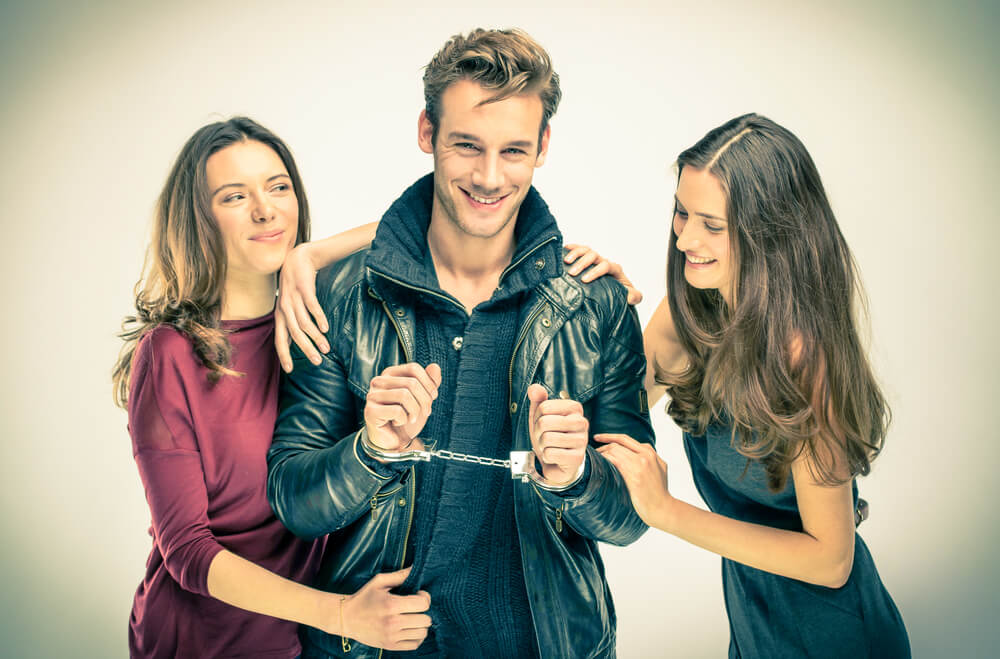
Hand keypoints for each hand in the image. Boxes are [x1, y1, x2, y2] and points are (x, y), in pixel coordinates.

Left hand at [275, 242, 328, 371]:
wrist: (298, 259)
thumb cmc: (295, 286)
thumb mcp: (289, 305)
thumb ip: (291, 322)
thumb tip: (294, 342)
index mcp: (280, 315)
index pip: (279, 339)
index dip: (283, 354)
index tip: (289, 370)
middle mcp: (284, 308)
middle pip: (294, 334)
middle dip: (305, 349)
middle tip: (317, 362)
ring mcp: (294, 298)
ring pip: (304, 322)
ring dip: (315, 337)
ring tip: (326, 348)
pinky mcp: (304, 288)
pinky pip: (312, 306)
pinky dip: (319, 318)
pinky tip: (326, 328)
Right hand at [340, 567, 431, 650]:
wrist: (346, 618)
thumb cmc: (363, 597)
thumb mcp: (379, 582)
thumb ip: (400, 575)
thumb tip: (417, 567)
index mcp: (391, 605)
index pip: (423, 604)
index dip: (425, 597)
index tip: (418, 595)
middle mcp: (393, 623)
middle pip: (426, 620)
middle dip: (424, 611)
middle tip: (416, 607)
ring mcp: (392, 637)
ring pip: (423, 633)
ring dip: (421, 624)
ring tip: (413, 617)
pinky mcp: (390, 646)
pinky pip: (415, 644)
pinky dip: (417, 637)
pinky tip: (410, 628)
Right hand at [364, 363, 441, 451]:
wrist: (395, 441)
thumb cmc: (407, 418)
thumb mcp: (423, 398)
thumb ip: (430, 382)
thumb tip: (435, 366)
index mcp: (390, 374)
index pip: (413, 368)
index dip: (429, 383)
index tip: (433, 397)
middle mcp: (379, 381)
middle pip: (411, 383)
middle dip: (425, 400)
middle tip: (426, 412)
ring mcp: (372, 396)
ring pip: (404, 395)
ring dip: (415, 411)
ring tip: (411, 418)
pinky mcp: (371, 412)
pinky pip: (396, 411)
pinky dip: (403, 420)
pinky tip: (397, 423)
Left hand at [527, 384, 588, 485]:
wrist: (559, 462)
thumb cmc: (552, 436)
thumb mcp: (542, 416)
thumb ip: (538, 400)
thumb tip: (533, 388)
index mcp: (574, 408)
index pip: (544, 407)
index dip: (537, 417)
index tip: (544, 424)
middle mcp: (581, 422)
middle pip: (544, 422)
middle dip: (538, 432)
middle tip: (545, 437)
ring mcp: (581, 440)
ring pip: (546, 439)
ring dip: (542, 445)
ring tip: (550, 446)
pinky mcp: (576, 458)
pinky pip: (550, 454)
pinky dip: (546, 457)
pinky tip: (554, 457)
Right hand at [563, 244, 642, 304]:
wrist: (617, 290)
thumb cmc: (622, 292)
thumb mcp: (631, 296)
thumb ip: (635, 296)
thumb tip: (630, 297)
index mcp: (615, 269)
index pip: (605, 266)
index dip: (595, 272)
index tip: (584, 280)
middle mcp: (604, 262)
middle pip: (594, 256)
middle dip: (583, 263)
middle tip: (572, 273)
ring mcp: (595, 259)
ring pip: (586, 250)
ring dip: (576, 254)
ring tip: (566, 261)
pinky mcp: (587, 259)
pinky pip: (580, 249)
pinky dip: (572, 248)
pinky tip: (564, 249)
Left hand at [595, 433, 670, 526]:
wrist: (663, 508)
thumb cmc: (659, 492)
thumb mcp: (660, 469)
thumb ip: (649, 458)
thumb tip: (635, 453)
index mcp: (650, 453)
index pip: (626, 439)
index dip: (610, 437)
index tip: (600, 438)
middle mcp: (646, 455)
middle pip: (618, 443)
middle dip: (603, 443)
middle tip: (594, 448)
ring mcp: (640, 464)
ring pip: (615, 450)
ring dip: (602, 453)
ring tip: (594, 458)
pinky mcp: (634, 475)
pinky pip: (614, 461)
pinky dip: (604, 460)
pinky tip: (599, 464)